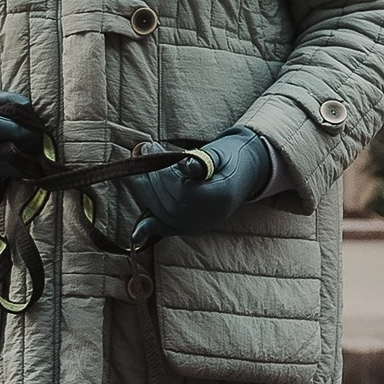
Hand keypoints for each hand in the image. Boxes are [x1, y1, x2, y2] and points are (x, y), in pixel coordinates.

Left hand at [127, 129, 273, 249]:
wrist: (247, 170)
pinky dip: (152, 229)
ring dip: (147, 192)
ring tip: (139, 168)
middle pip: (172, 204)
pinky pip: (171, 231)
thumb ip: (202, 159)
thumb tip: (184, 166)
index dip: (163, 174)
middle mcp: (212, 216)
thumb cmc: (233, 156)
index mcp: (222, 195)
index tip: (150, 149)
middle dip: (151, 179)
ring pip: (167, 216)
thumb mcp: (221, 152)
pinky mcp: (195, 227)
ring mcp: (203, 224)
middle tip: (142, 152)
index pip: (184, 191)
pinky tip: (136, 233)